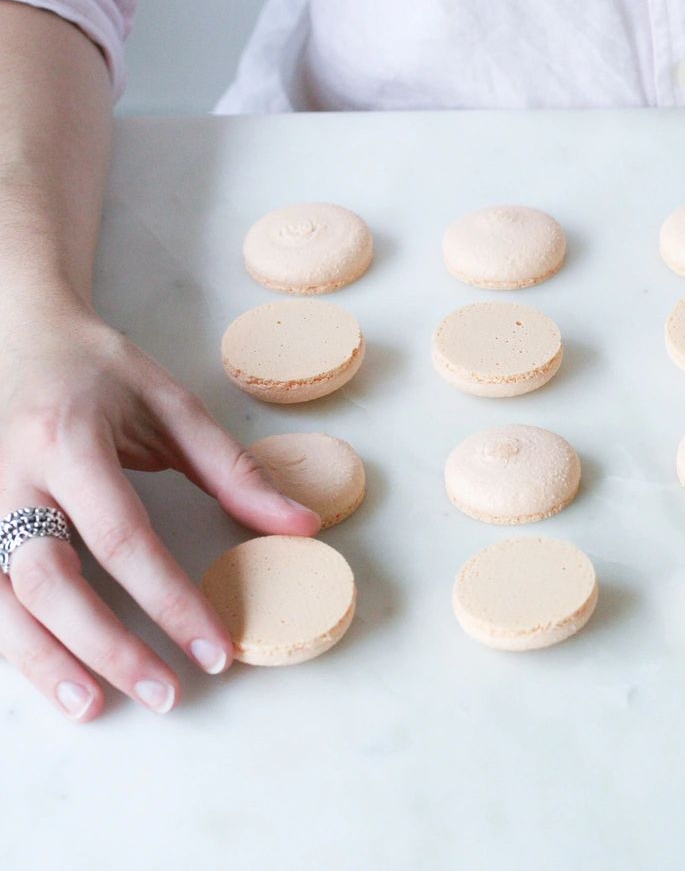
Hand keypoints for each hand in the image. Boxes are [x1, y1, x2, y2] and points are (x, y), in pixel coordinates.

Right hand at [0, 302, 320, 719]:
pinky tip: (48, 674)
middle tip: (166, 693)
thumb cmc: (100, 370)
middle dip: (107, 646)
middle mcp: (9, 475)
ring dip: (44, 662)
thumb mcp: (173, 405)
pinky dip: (11, 639)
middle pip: (50, 580)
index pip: (123, 537)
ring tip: (94, 708)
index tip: (214, 648)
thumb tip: (302, 525)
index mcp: (70, 441)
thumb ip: (233, 470)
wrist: (16, 329)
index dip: (170, 599)